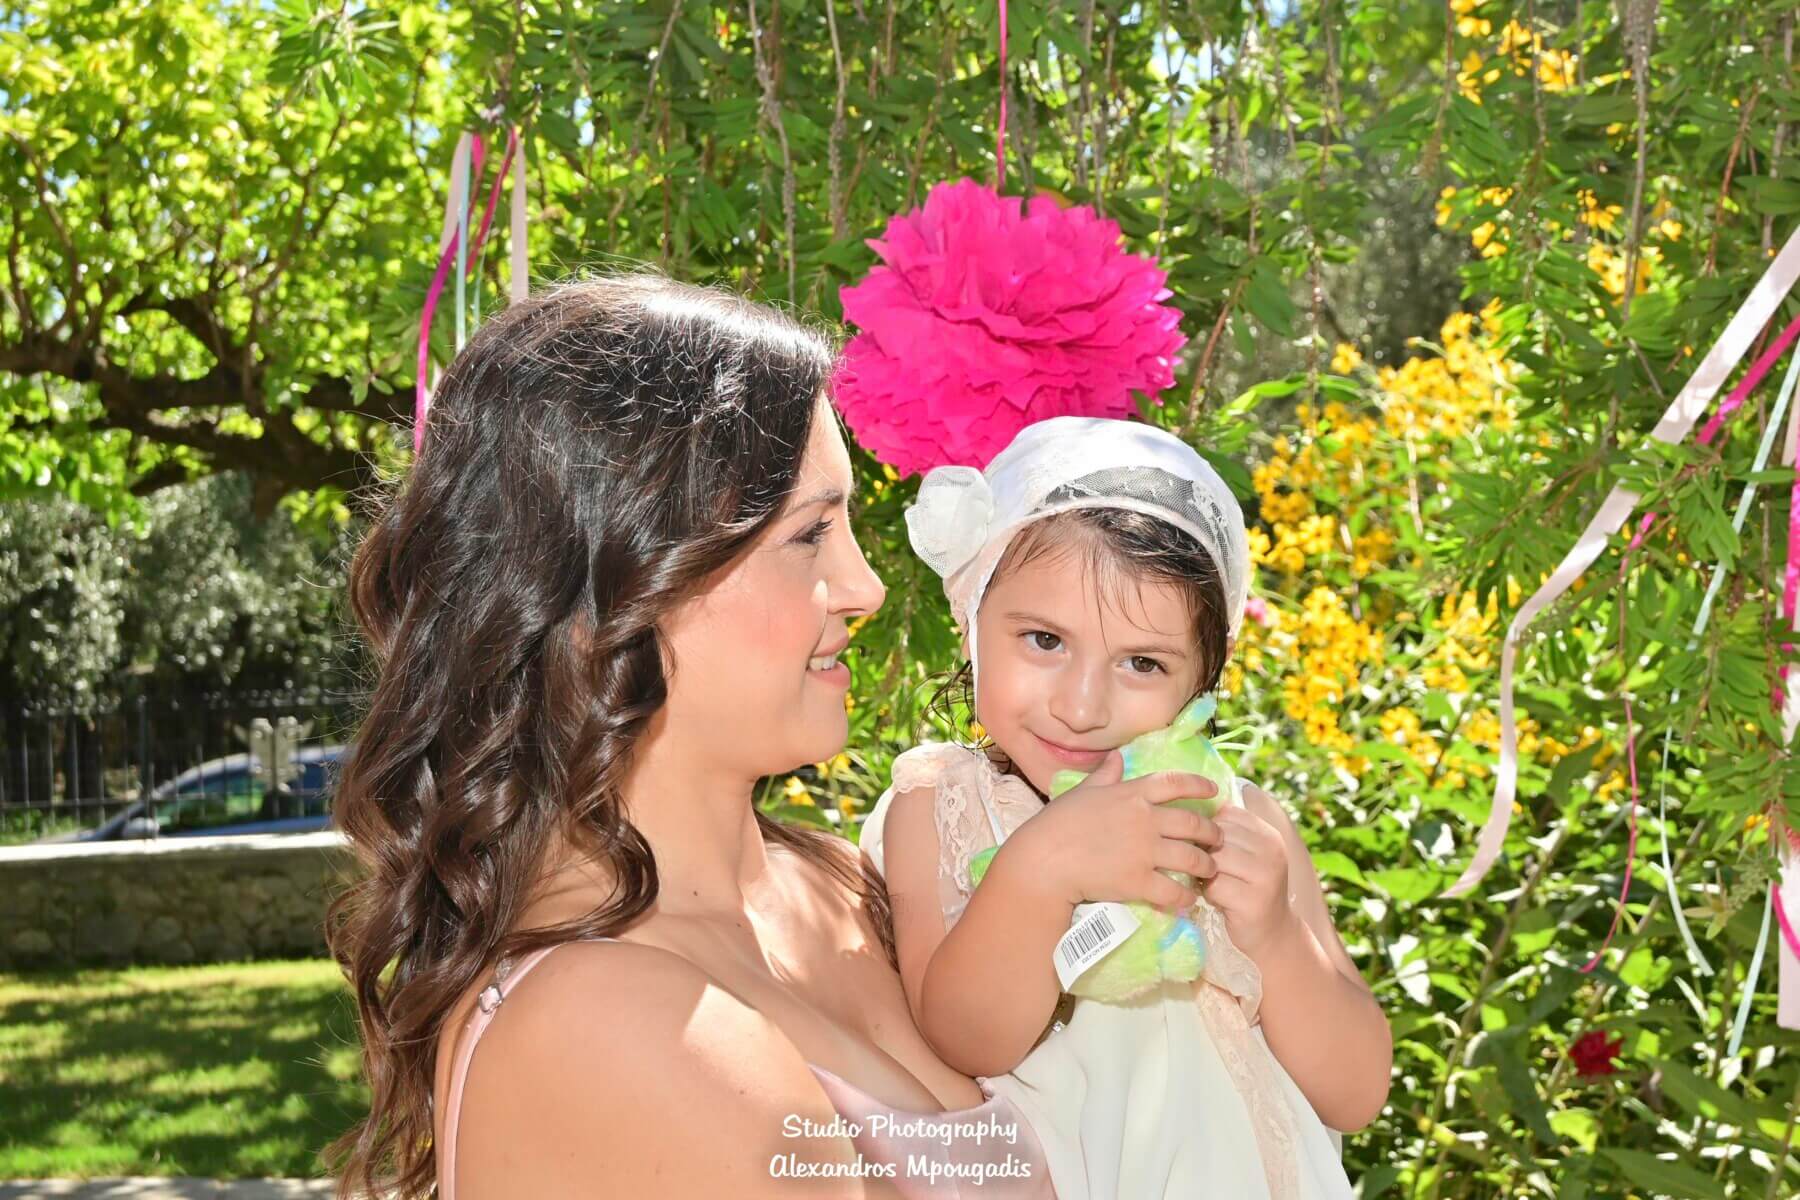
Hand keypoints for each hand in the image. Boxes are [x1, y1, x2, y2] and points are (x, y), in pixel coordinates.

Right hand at [1003, 750, 1222, 912]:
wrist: (1045, 859)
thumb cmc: (1058, 822)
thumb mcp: (1083, 791)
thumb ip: (1105, 775)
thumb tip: (1116, 758)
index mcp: (1132, 794)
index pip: (1175, 784)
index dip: (1199, 786)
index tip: (1215, 792)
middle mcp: (1146, 820)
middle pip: (1193, 824)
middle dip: (1212, 833)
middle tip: (1219, 840)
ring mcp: (1145, 852)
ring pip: (1191, 858)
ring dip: (1206, 865)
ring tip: (1211, 870)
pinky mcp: (1139, 882)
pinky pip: (1174, 891)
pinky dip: (1186, 897)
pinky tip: (1189, 900)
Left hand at [1204, 804, 1296, 957]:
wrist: (1272, 932)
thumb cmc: (1248, 888)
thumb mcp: (1246, 856)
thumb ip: (1227, 834)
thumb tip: (1188, 810)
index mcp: (1269, 834)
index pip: (1227, 814)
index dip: (1210, 830)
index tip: (1211, 848)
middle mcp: (1272, 851)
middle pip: (1217, 836)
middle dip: (1205, 853)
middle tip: (1210, 870)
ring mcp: (1266, 876)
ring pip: (1214, 860)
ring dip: (1205, 873)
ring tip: (1213, 883)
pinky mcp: (1253, 902)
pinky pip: (1214, 886)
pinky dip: (1209, 894)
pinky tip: (1217, 899)